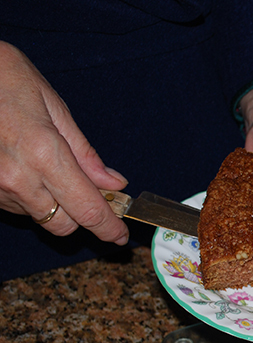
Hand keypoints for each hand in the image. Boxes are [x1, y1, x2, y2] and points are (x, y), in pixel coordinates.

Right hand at [0, 42, 129, 244]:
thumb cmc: (3, 77)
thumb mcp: (53, 107)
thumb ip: (85, 153)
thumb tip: (114, 183)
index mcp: (44, 154)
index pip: (87, 210)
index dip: (109, 227)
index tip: (120, 235)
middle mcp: (18, 178)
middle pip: (64, 225)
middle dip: (82, 216)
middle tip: (92, 194)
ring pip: (40, 217)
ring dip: (55, 204)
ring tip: (48, 166)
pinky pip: (17, 206)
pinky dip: (31, 196)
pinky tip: (26, 167)